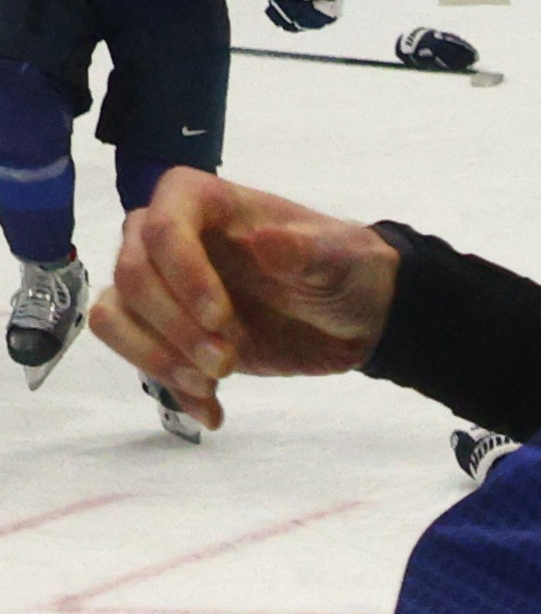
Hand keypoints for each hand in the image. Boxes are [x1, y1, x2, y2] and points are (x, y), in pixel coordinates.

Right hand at [87, 170, 397, 424]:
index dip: (182, 274)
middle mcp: (165, 236)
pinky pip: (134, 353)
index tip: (219, 318)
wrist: (352, 313)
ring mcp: (161, 284)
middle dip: (174, 327)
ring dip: (155, 357)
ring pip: (114, 314)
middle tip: (226, 362)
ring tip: (210, 387)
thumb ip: (306, 249)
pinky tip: (213, 412)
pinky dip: (169, 388)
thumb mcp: (340, 257)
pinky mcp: (166, 329)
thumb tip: (266, 240)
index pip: (161, 228)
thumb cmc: (343, 268)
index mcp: (202, 201)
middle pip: (131, 276)